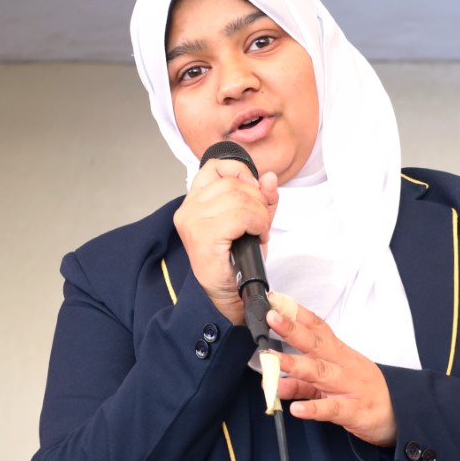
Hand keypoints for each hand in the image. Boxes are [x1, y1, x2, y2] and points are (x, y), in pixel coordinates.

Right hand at [174, 158, 278, 323]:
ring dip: (259, 215)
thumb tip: (270, 177)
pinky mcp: (203, 235)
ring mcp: (193, 221)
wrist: (229, 294)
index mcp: (195, 201)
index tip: (253, 190)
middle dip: (257, 200)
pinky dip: (257, 224)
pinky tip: (257, 236)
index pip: (215, 166)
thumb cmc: (236, 260)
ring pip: (239, 198)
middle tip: (260, 222)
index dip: (240, 172)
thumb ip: (262, 198)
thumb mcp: (253, 221)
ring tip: (258, 231)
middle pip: (233, 183)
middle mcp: (189, 208)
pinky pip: (240, 215)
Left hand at [267, 299, 396, 447]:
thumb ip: (300, 381)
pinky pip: (332, 409)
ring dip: (295, 365)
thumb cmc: (363, 391)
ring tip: (271, 360)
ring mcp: (349, 387)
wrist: (399, 412)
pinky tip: (297, 408)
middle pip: (316, 344)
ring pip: (320, 372)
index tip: (276, 300)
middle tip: (272, 318)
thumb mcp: (330, 383)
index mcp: (338, 353)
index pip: (317, 327)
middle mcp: (343, 365)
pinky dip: (314, 408)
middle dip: (293, 330)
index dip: (297, 313)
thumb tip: (270, 378)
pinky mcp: (354, 411)